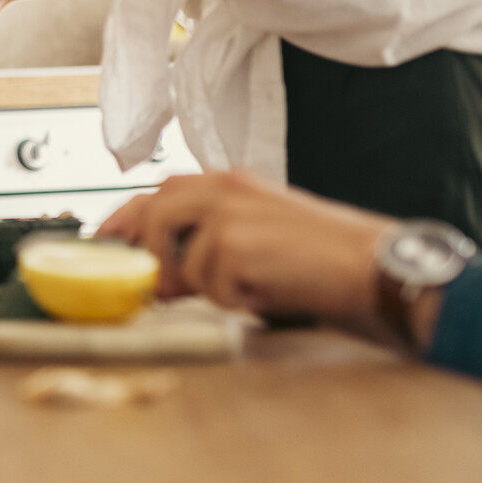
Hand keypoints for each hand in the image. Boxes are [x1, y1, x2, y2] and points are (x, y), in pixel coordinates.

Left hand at [96, 172, 389, 332]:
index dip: (126, 219)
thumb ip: (208, 245)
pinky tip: (271, 290)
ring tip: (255, 285)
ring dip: (211, 286)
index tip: (104, 243)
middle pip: (155, 214)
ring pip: (182, 261)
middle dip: (154, 254)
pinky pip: (212, 287)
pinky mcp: (235, 245)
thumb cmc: (325, 256)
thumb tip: (162, 277)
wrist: (376, 265)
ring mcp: (227, 214)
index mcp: (229, 182)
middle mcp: (224, 188)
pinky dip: (237, 300)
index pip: (159, 193)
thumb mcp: (259, 238)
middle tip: (169, 288)